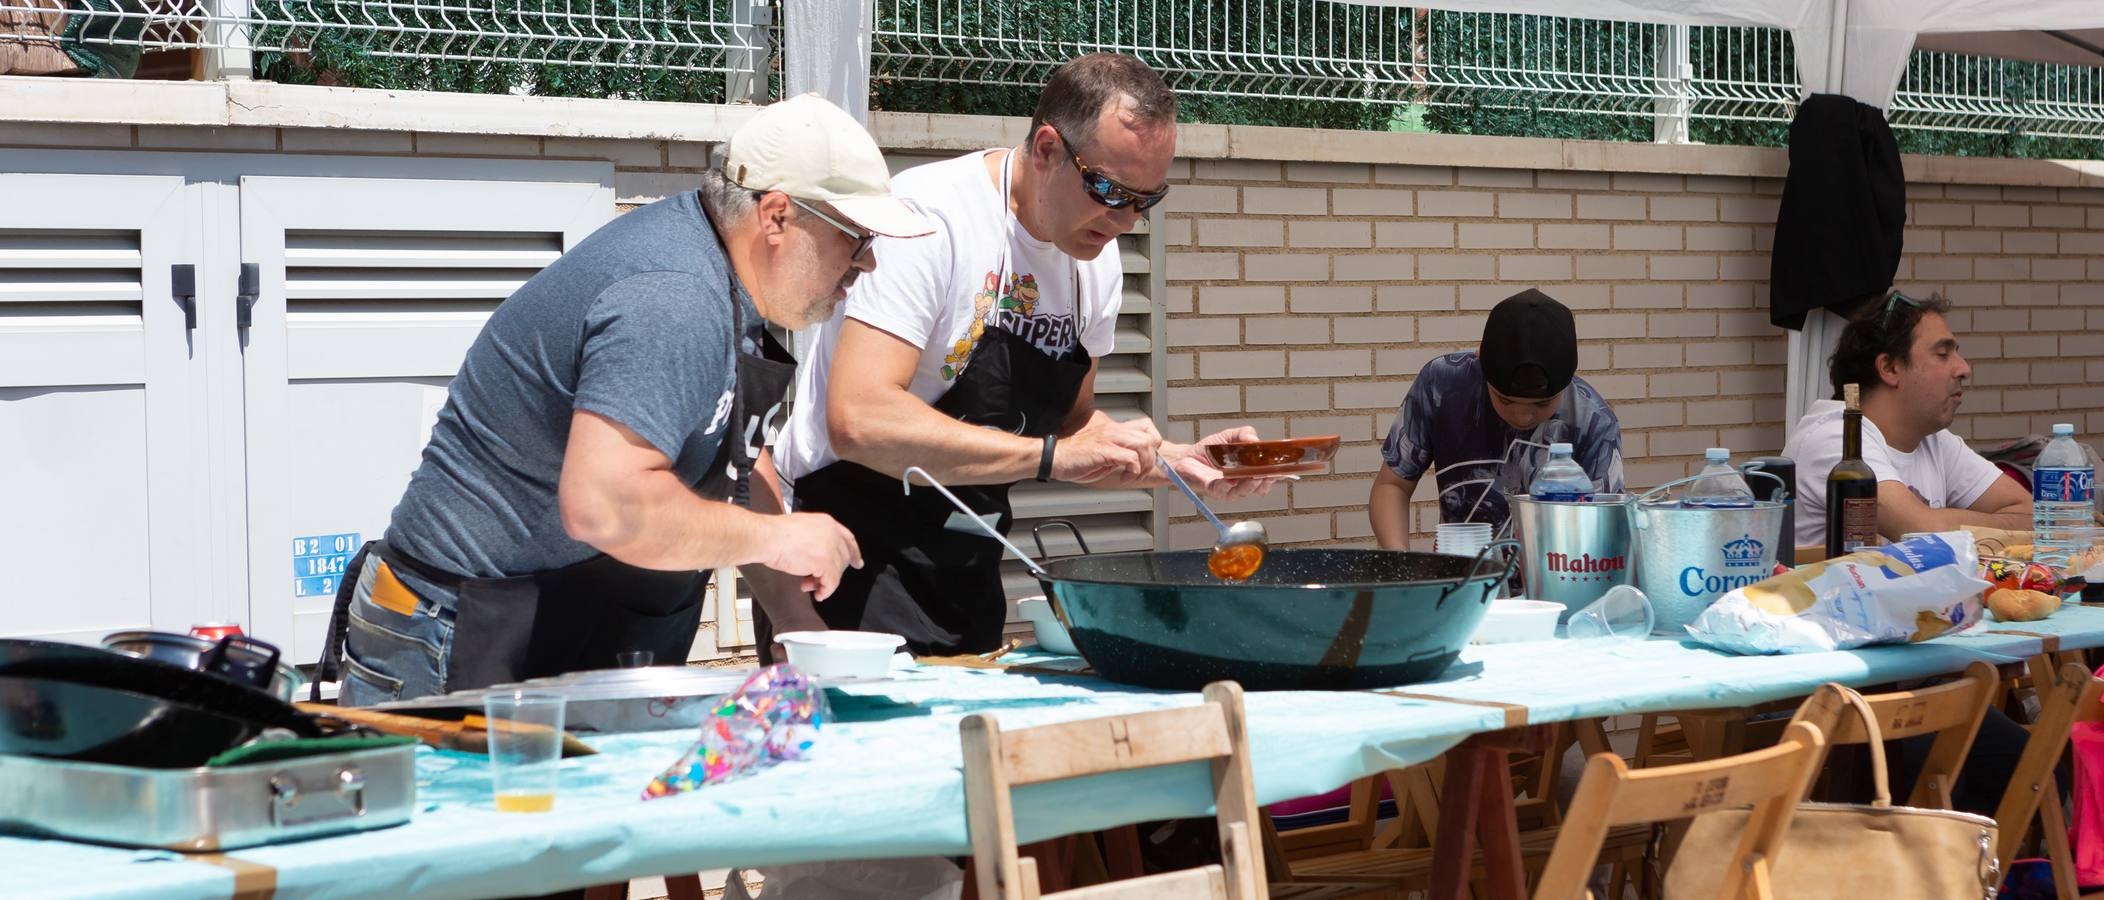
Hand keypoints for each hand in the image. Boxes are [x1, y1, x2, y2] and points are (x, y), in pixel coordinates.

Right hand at [762, 512, 862, 599]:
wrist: (768, 537)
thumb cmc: (775, 534)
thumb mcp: (802, 528)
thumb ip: (816, 538)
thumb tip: (818, 557)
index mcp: (827, 523)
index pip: (848, 539)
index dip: (853, 552)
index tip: (857, 563)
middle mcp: (832, 534)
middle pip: (842, 558)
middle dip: (832, 573)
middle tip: (818, 582)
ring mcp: (830, 548)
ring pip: (836, 572)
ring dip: (823, 583)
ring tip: (809, 586)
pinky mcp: (824, 563)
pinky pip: (831, 583)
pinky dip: (825, 591)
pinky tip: (818, 594)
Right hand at [1052, 416, 1160, 482]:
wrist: (1054, 457)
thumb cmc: (1075, 458)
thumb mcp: (1105, 453)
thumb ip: (1121, 453)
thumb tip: (1139, 462)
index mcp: (1115, 428)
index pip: (1147, 426)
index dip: (1155, 444)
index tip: (1150, 460)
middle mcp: (1114, 429)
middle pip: (1150, 435)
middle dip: (1153, 457)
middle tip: (1142, 470)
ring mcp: (1109, 438)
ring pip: (1144, 445)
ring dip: (1145, 464)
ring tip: (1133, 475)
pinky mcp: (1104, 450)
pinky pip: (1130, 458)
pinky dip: (1133, 471)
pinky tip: (1123, 477)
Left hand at [1167, 427, 1284, 499]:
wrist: (1186, 457)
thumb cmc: (1209, 450)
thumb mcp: (1230, 437)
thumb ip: (1244, 434)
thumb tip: (1255, 440)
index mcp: (1248, 471)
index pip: (1267, 475)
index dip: (1276, 473)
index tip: (1283, 468)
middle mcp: (1241, 482)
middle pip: (1260, 487)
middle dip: (1267, 480)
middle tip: (1270, 473)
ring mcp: (1229, 489)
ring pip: (1246, 491)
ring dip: (1253, 484)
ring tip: (1257, 475)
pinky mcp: (1216, 491)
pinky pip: (1226, 492)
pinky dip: (1231, 486)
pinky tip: (1233, 479)